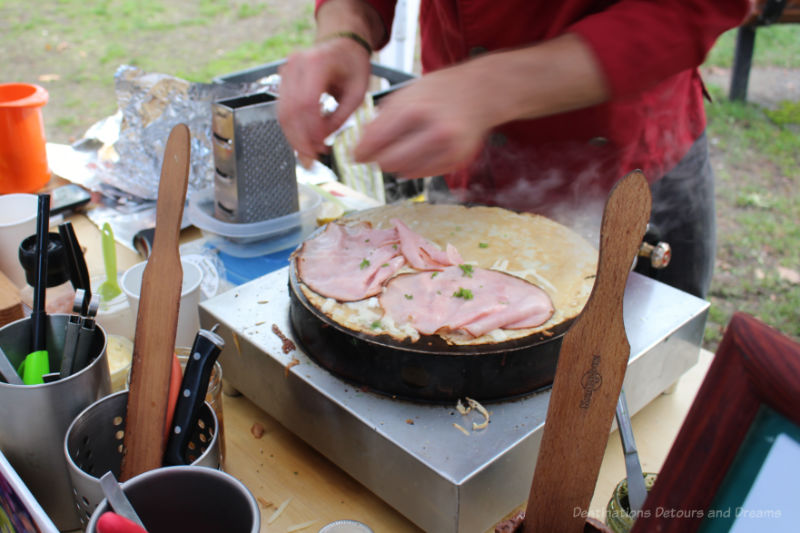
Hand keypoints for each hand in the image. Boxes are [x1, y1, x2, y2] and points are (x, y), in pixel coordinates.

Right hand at [278, 38, 370, 166]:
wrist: (342, 44)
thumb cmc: (352, 64)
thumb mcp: (358, 92)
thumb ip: (340, 117)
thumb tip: (322, 140)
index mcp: (317, 62)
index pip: (307, 103)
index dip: (312, 129)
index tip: (321, 147)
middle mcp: (296, 64)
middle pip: (290, 110)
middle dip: (300, 139)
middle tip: (312, 158)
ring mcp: (286, 71)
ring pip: (282, 113)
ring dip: (294, 137)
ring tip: (308, 154)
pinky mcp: (283, 81)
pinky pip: (282, 110)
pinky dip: (291, 129)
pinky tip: (303, 142)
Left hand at [353, 61, 494, 178]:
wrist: (481, 92)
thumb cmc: (439, 91)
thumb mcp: (406, 94)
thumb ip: (381, 119)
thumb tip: (360, 149)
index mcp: (415, 110)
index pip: (375, 142)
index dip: (361, 152)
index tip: (357, 155)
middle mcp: (433, 132)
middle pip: (387, 162)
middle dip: (379, 159)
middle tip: (379, 153)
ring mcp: (448, 149)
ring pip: (404, 172)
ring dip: (397, 164)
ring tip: (403, 147)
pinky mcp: (457, 161)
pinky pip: (422, 174)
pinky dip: (415, 167)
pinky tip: (420, 151)